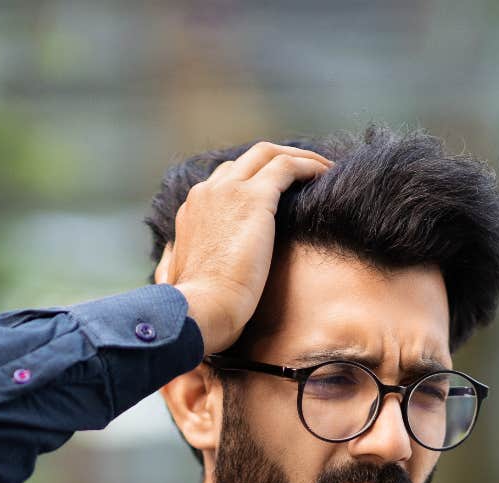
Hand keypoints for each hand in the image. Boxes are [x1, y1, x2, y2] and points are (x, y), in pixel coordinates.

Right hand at [153, 141, 333, 352]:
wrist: (201, 311)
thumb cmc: (195, 309)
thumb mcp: (176, 278)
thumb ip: (174, 260)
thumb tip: (171, 255)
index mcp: (192, 211)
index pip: (225, 180)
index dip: (254, 180)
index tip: (279, 193)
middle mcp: (207, 192)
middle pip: (247, 159)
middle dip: (279, 160)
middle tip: (307, 174)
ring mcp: (229, 191)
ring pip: (268, 154)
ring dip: (299, 157)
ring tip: (323, 170)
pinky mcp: (254, 199)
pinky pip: (287, 167)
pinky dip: (309, 166)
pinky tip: (327, 176)